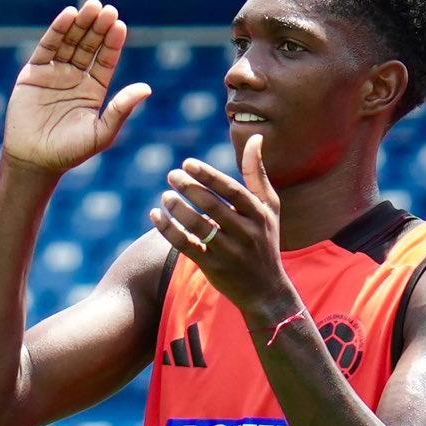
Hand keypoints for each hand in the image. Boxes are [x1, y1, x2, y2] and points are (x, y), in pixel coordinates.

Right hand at [2, 0, 150, 174]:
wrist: (33, 161)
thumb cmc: (69, 152)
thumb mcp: (101, 133)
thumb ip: (121, 110)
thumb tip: (146, 88)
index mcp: (94, 89)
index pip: (106, 59)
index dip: (112, 42)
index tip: (119, 25)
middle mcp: (75, 77)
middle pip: (89, 45)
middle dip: (97, 27)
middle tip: (106, 9)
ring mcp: (54, 74)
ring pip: (69, 42)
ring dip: (80, 24)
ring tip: (90, 7)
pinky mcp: (33, 74)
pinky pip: (46, 48)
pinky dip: (56, 31)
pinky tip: (68, 16)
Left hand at [149, 134, 293, 323]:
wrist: (265, 288)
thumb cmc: (265, 239)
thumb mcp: (269, 207)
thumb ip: (257, 174)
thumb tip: (256, 138)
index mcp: (259, 214)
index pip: (232, 190)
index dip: (209, 176)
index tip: (187, 163)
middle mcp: (246, 232)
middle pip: (213, 207)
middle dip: (190, 189)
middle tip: (171, 175)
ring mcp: (229, 251)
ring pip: (198, 227)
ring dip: (178, 209)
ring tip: (165, 195)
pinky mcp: (212, 266)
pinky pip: (185, 246)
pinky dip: (168, 230)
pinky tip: (155, 215)